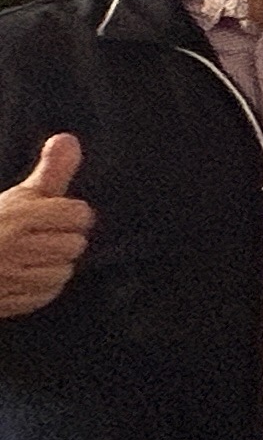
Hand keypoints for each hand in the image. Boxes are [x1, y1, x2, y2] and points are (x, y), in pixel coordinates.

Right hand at [0, 135, 92, 318]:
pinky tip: (25, 276)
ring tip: (32, 257)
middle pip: (75, 244)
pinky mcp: (6, 301)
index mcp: (17, 216)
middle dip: (63, 240)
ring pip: (64, 272)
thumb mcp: (18, 196)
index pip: (78, 214)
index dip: (72, 214)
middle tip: (42, 237)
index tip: (59, 215)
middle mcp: (12, 247)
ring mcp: (8, 277)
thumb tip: (69, 139)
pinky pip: (47, 294)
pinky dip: (41, 287)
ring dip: (54, 265)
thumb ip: (50, 172)